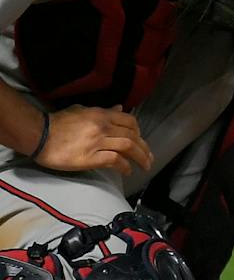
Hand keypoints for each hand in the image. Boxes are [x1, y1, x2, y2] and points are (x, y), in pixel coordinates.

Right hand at [36, 106, 153, 173]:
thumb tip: (119, 108)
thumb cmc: (58, 122)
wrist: (39, 134)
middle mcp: (104, 127)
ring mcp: (98, 142)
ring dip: (140, 158)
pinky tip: (127, 171)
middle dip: (144, 148)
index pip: (130, 122)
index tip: (141, 140)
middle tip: (149, 158)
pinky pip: (114, 160)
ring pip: (128, 148)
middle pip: (133, 136)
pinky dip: (124, 166)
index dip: (139, 132)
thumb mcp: (82, 111)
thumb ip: (102, 111)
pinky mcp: (90, 158)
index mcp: (102, 115)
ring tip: (145, 166)